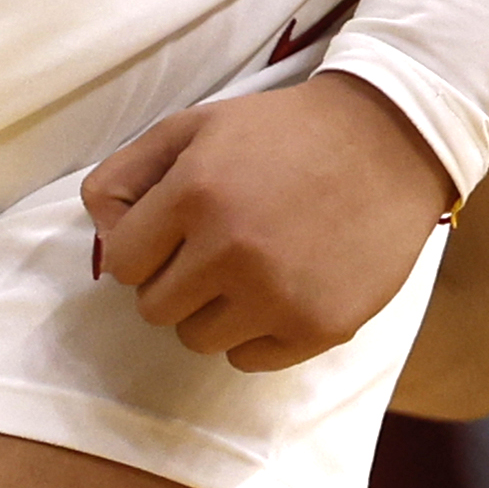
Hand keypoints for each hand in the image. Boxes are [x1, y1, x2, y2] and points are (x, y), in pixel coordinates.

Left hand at [82, 70, 454, 368]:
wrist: (389, 143)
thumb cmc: (280, 132)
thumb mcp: (193, 127)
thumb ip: (127, 173)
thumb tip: (100, 231)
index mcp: (194, 194)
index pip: (121, 263)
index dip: (141, 247)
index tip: (169, 233)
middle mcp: (231, 250)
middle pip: (154, 308)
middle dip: (174, 280)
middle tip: (213, 248)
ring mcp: (278, 295)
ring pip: (198, 340)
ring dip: (212, 310)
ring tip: (249, 267)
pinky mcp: (320, 328)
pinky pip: (248, 360)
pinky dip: (255, 333)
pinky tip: (281, 288)